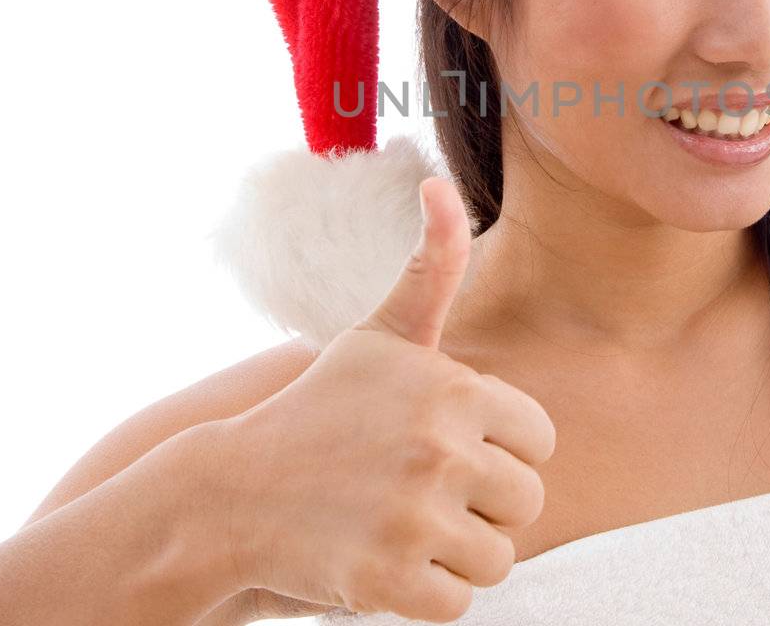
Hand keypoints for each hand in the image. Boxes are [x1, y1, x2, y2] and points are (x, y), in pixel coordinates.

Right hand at [213, 177, 555, 621]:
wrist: (230, 492)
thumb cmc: (319, 410)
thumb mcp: (377, 336)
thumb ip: (430, 268)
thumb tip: (443, 185)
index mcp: (455, 388)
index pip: (539, 440)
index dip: (498, 449)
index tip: (447, 448)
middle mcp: (442, 449)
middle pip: (525, 501)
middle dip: (480, 504)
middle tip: (419, 493)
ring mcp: (416, 517)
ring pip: (497, 556)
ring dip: (455, 552)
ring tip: (401, 526)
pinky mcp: (390, 580)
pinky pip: (458, 602)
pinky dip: (426, 594)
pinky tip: (384, 561)